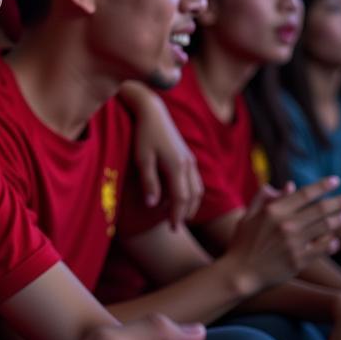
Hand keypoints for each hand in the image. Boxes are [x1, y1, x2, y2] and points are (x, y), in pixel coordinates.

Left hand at [131, 92, 202, 225]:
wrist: (153, 112)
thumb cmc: (143, 135)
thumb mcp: (142, 159)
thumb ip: (148, 182)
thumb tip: (153, 205)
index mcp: (177, 166)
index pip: (181, 198)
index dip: (177, 215)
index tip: (172, 228)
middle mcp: (188, 164)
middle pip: (194, 196)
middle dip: (185, 213)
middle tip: (175, 226)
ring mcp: (190, 159)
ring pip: (198, 188)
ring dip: (191, 204)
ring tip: (180, 215)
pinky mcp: (188, 155)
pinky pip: (195, 180)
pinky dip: (192, 193)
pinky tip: (181, 197)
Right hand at [227, 177, 340, 292]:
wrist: (240, 273)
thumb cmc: (242, 243)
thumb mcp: (248, 216)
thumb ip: (264, 198)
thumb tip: (289, 186)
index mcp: (272, 211)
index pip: (304, 194)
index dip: (322, 186)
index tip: (336, 180)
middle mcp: (285, 225)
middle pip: (320, 209)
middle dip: (339, 202)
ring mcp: (294, 244)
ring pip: (325, 227)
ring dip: (339, 220)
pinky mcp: (299, 261)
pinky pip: (323, 248)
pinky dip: (331, 242)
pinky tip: (334, 239)